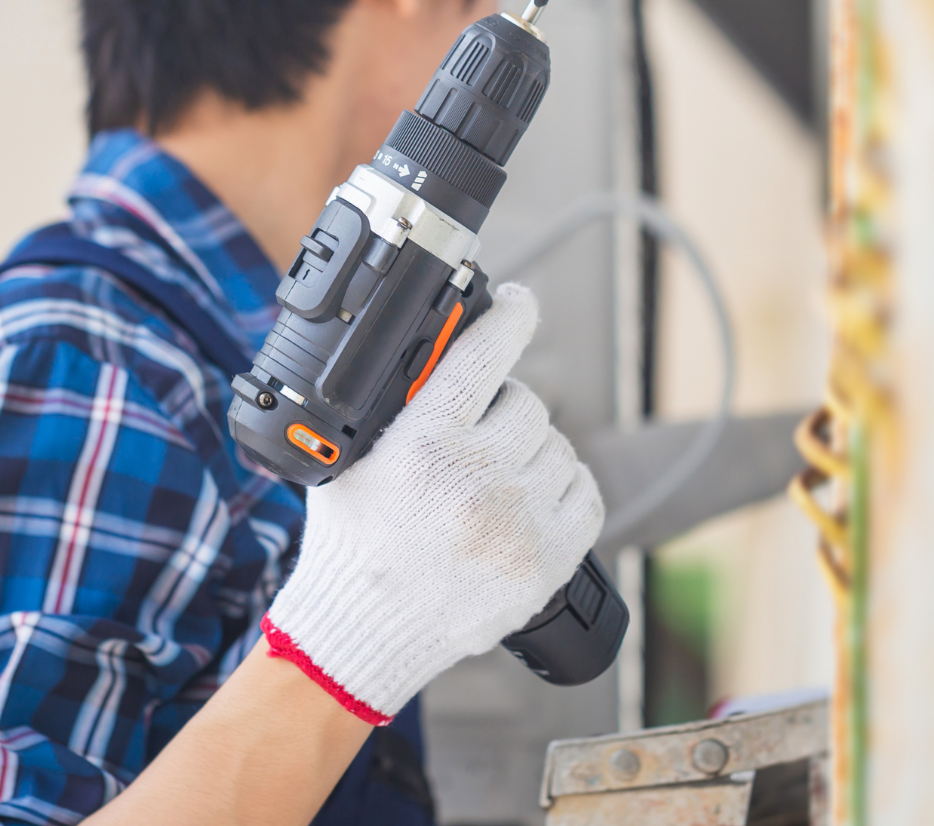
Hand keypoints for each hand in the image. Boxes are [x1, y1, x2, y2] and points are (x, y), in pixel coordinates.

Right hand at [261, 282, 603, 722]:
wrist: (363, 632)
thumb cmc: (352, 544)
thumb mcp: (348, 459)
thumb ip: (390, 406)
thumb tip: (430, 345)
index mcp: (422, 443)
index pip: (486, 353)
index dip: (510, 314)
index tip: (519, 302)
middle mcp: (475, 479)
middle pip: (528, 404)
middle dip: (505, 410)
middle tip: (479, 434)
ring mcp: (517, 522)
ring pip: (558, 447)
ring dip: (534, 451)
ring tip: (497, 477)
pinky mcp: (547, 562)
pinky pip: (585, 493)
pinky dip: (565, 488)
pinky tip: (534, 497)